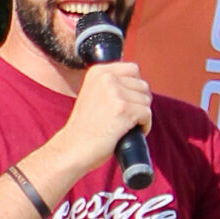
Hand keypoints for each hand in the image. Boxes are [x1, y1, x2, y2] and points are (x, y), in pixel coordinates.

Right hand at [55, 55, 152, 182]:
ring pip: (146, 100)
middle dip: (139, 103)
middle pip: (143, 85)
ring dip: (141, 116)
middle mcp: (107, 78)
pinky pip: (147, 114)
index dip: (135, 87)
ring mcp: (115, 93)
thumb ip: (110, 85)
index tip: (127, 102)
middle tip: (125, 118)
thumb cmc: (85, 128)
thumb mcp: (93, 95)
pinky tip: (129, 132)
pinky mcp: (124, 110)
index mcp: (98, 72)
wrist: (72, 149)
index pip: (133, 69)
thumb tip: (138, 84)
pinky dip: (144, 126)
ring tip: (125, 126)